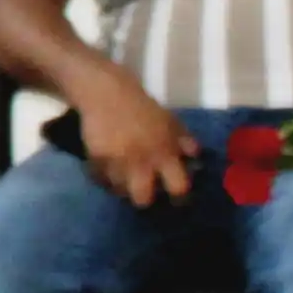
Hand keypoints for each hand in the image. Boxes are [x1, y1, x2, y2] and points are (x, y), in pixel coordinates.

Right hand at [74, 77, 195, 207]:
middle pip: (142, 199)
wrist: (105, 93)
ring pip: (119, 190)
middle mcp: (141, 161)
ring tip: (122, 179)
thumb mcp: (168, 120)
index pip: (178, 187)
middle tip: (142, 191)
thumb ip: (182, 140)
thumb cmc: (141, 107)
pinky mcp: (96, 158)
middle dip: (143, 199)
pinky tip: (106, 169)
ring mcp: (116, 161)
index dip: (179, 197)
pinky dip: (104, 177)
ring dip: (122, 186)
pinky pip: (100, 178)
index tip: (175, 198)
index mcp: (164, 152)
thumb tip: (196, 157)